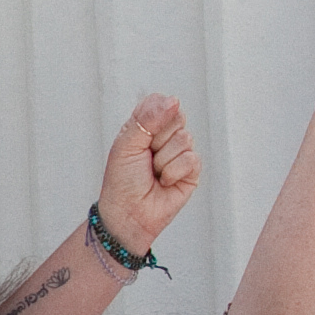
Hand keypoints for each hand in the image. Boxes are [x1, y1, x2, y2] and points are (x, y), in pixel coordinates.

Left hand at [96, 95, 200, 252]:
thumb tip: (173, 100)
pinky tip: (164, 182)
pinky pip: (191, 159)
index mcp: (147, 126)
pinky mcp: (192, 171)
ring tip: (154, 173)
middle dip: (157, 139)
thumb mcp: (127, 144)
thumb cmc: (122, 180)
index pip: (162, 103)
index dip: (154, 116)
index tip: (140, 135)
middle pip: (177, 117)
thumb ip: (147, 119)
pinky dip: (173, 172)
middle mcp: (166, 136)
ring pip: (184, 139)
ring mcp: (180, 152)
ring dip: (163, 160)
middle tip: (145, 157)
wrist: (128, 214)